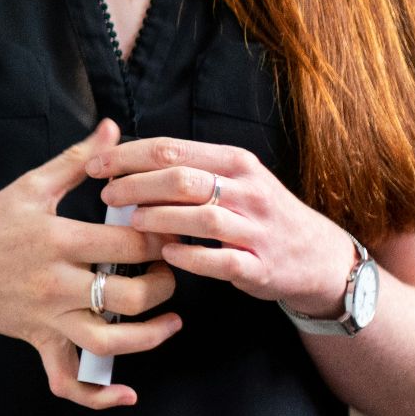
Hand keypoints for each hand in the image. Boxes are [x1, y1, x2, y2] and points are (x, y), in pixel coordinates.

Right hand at [0, 118, 180, 408]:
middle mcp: (54, 283)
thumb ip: (77, 160)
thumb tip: (113, 129)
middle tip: (171, 268)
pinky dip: (98, 396)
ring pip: (111, 342)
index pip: (128, 244)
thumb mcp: (29, 186)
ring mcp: (47, 318)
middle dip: (164, 283)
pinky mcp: (39, 342)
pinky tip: (127, 392)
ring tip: (171, 318)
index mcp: (56, 239)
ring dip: (151, 336)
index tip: (172, 229)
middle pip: (130, 295)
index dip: (161, 238)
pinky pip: (69, 381)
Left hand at [88, 136, 358, 316]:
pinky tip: (166, 253)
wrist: (318, 256)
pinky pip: (221, 260)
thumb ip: (188, 167)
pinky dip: (190, 257)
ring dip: (159, 218)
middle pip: (181, 179)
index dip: (127, 156)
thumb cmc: (259, 213)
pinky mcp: (261, 265)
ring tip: (131, 222)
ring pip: (201, 217)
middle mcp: (248, 190)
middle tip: (107, 195)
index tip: (96, 165)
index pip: (171, 150)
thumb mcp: (234, 178)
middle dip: (136, 185)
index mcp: (235, 162)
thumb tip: (124, 157)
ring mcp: (256, 229)